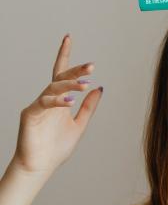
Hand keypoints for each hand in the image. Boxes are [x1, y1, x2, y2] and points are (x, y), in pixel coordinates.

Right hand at [12, 34, 102, 177]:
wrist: (40, 167)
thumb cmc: (56, 149)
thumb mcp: (79, 125)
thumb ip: (89, 107)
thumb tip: (100, 88)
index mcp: (60, 101)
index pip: (62, 73)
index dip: (65, 55)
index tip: (68, 37)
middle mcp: (48, 100)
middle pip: (61, 77)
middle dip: (75, 70)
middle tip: (91, 66)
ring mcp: (38, 105)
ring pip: (54, 87)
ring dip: (70, 84)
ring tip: (85, 83)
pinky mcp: (30, 114)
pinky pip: (44, 102)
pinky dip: (57, 101)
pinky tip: (69, 101)